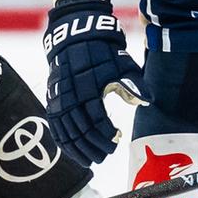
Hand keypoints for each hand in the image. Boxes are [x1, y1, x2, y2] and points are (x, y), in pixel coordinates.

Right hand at [43, 0, 145, 165]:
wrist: (75, 38)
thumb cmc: (103, 54)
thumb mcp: (122, 64)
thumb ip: (133, 84)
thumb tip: (145, 101)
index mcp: (89, 88)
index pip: (97, 120)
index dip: (107, 134)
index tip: (118, 139)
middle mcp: (71, 96)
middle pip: (81, 130)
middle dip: (94, 147)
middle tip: (106, 156)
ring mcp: (59, 100)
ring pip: (66, 132)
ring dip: (78, 149)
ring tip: (91, 160)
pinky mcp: (52, 101)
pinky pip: (55, 127)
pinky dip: (63, 142)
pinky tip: (71, 152)